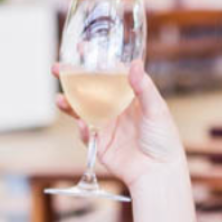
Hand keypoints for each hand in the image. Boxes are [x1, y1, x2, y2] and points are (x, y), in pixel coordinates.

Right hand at [53, 60, 185, 187]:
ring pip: (81, 110)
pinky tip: (83, 125)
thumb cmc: (164, 139)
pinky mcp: (100, 144)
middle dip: (71, 78)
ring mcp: (105, 125)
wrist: (159, 172)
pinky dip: (82, 129)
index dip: (95, 61)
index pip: (109, 73)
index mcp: (129, 96)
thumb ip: (144, 88)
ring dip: (69, 104)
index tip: (82, 48)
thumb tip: (135, 64)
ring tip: (59, 100)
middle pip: (89, 89)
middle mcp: (114, 108)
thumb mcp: (157, 110)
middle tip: (57, 68)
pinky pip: (86, 134)